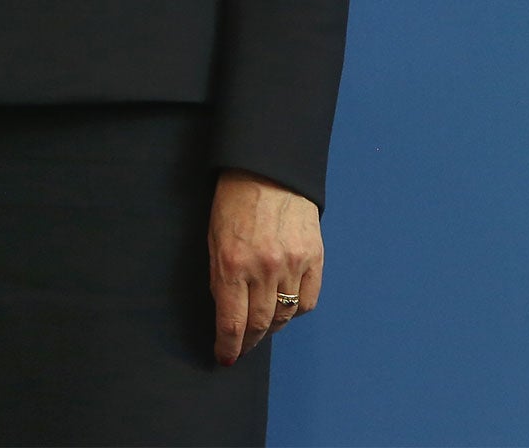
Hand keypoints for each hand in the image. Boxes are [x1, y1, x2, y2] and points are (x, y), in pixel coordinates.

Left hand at [209, 169, 322, 364]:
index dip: (228, 345)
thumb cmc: (233, 201)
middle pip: (259, 323)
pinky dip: (295, 311)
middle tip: (241, 348)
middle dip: (248, 341)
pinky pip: (306, 301)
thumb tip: (226, 310)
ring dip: (270, 327)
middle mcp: (263, 269)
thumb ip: (221, 275)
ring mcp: (292, 265)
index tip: (224, 358)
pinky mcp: (314, 260)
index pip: (232, 321)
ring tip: (261, 328)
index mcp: (231, 263)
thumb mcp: (214, 237)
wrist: (268, 171)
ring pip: (284, 315)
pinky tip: (285, 308)